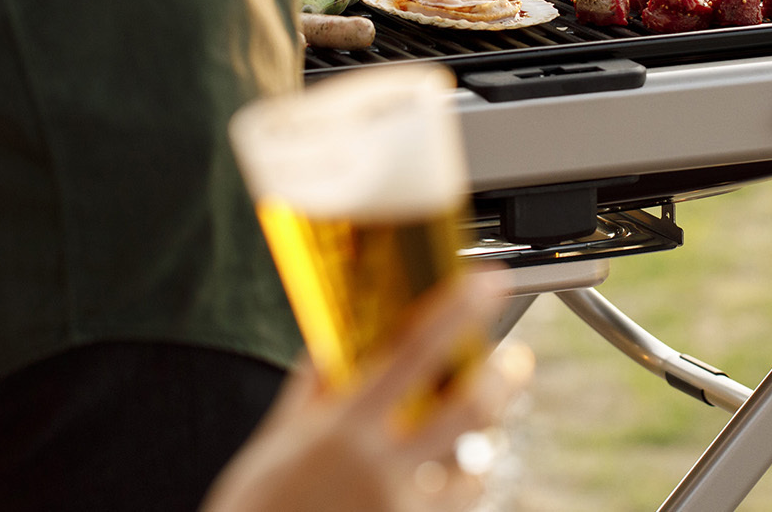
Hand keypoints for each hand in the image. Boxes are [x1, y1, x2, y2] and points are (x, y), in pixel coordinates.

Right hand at [201, 271, 529, 511]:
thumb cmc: (257, 510)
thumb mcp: (276, 443)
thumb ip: (312, 391)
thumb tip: (334, 342)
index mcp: (342, 427)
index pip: (412, 353)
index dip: (457, 311)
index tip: (487, 282)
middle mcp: (380, 467)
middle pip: (468, 408)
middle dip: (502, 377)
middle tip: (514, 359)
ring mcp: (402, 509)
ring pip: (475, 465)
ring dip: (484, 439)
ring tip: (481, 425)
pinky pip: (459, 506)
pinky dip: (464, 483)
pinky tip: (456, 474)